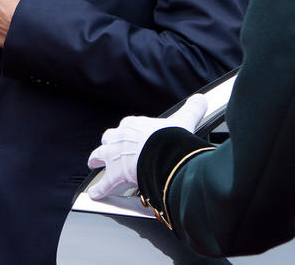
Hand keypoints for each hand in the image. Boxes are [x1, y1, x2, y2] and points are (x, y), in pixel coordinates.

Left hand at [86, 94, 207, 199]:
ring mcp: (115, 156)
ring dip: (96, 159)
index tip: (129, 133)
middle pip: (109, 138)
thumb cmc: (169, 138)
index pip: (127, 125)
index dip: (127, 130)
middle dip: (108, 143)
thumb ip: (191, 110)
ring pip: (99, 155)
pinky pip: (104, 183)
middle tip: (108, 148)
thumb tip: (200, 99)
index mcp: (134, 125)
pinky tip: (95, 194)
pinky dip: (99, 189)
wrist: (160, 153)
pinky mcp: (115, 174)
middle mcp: (121, 138)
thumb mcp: (182, 120)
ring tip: (93, 163)